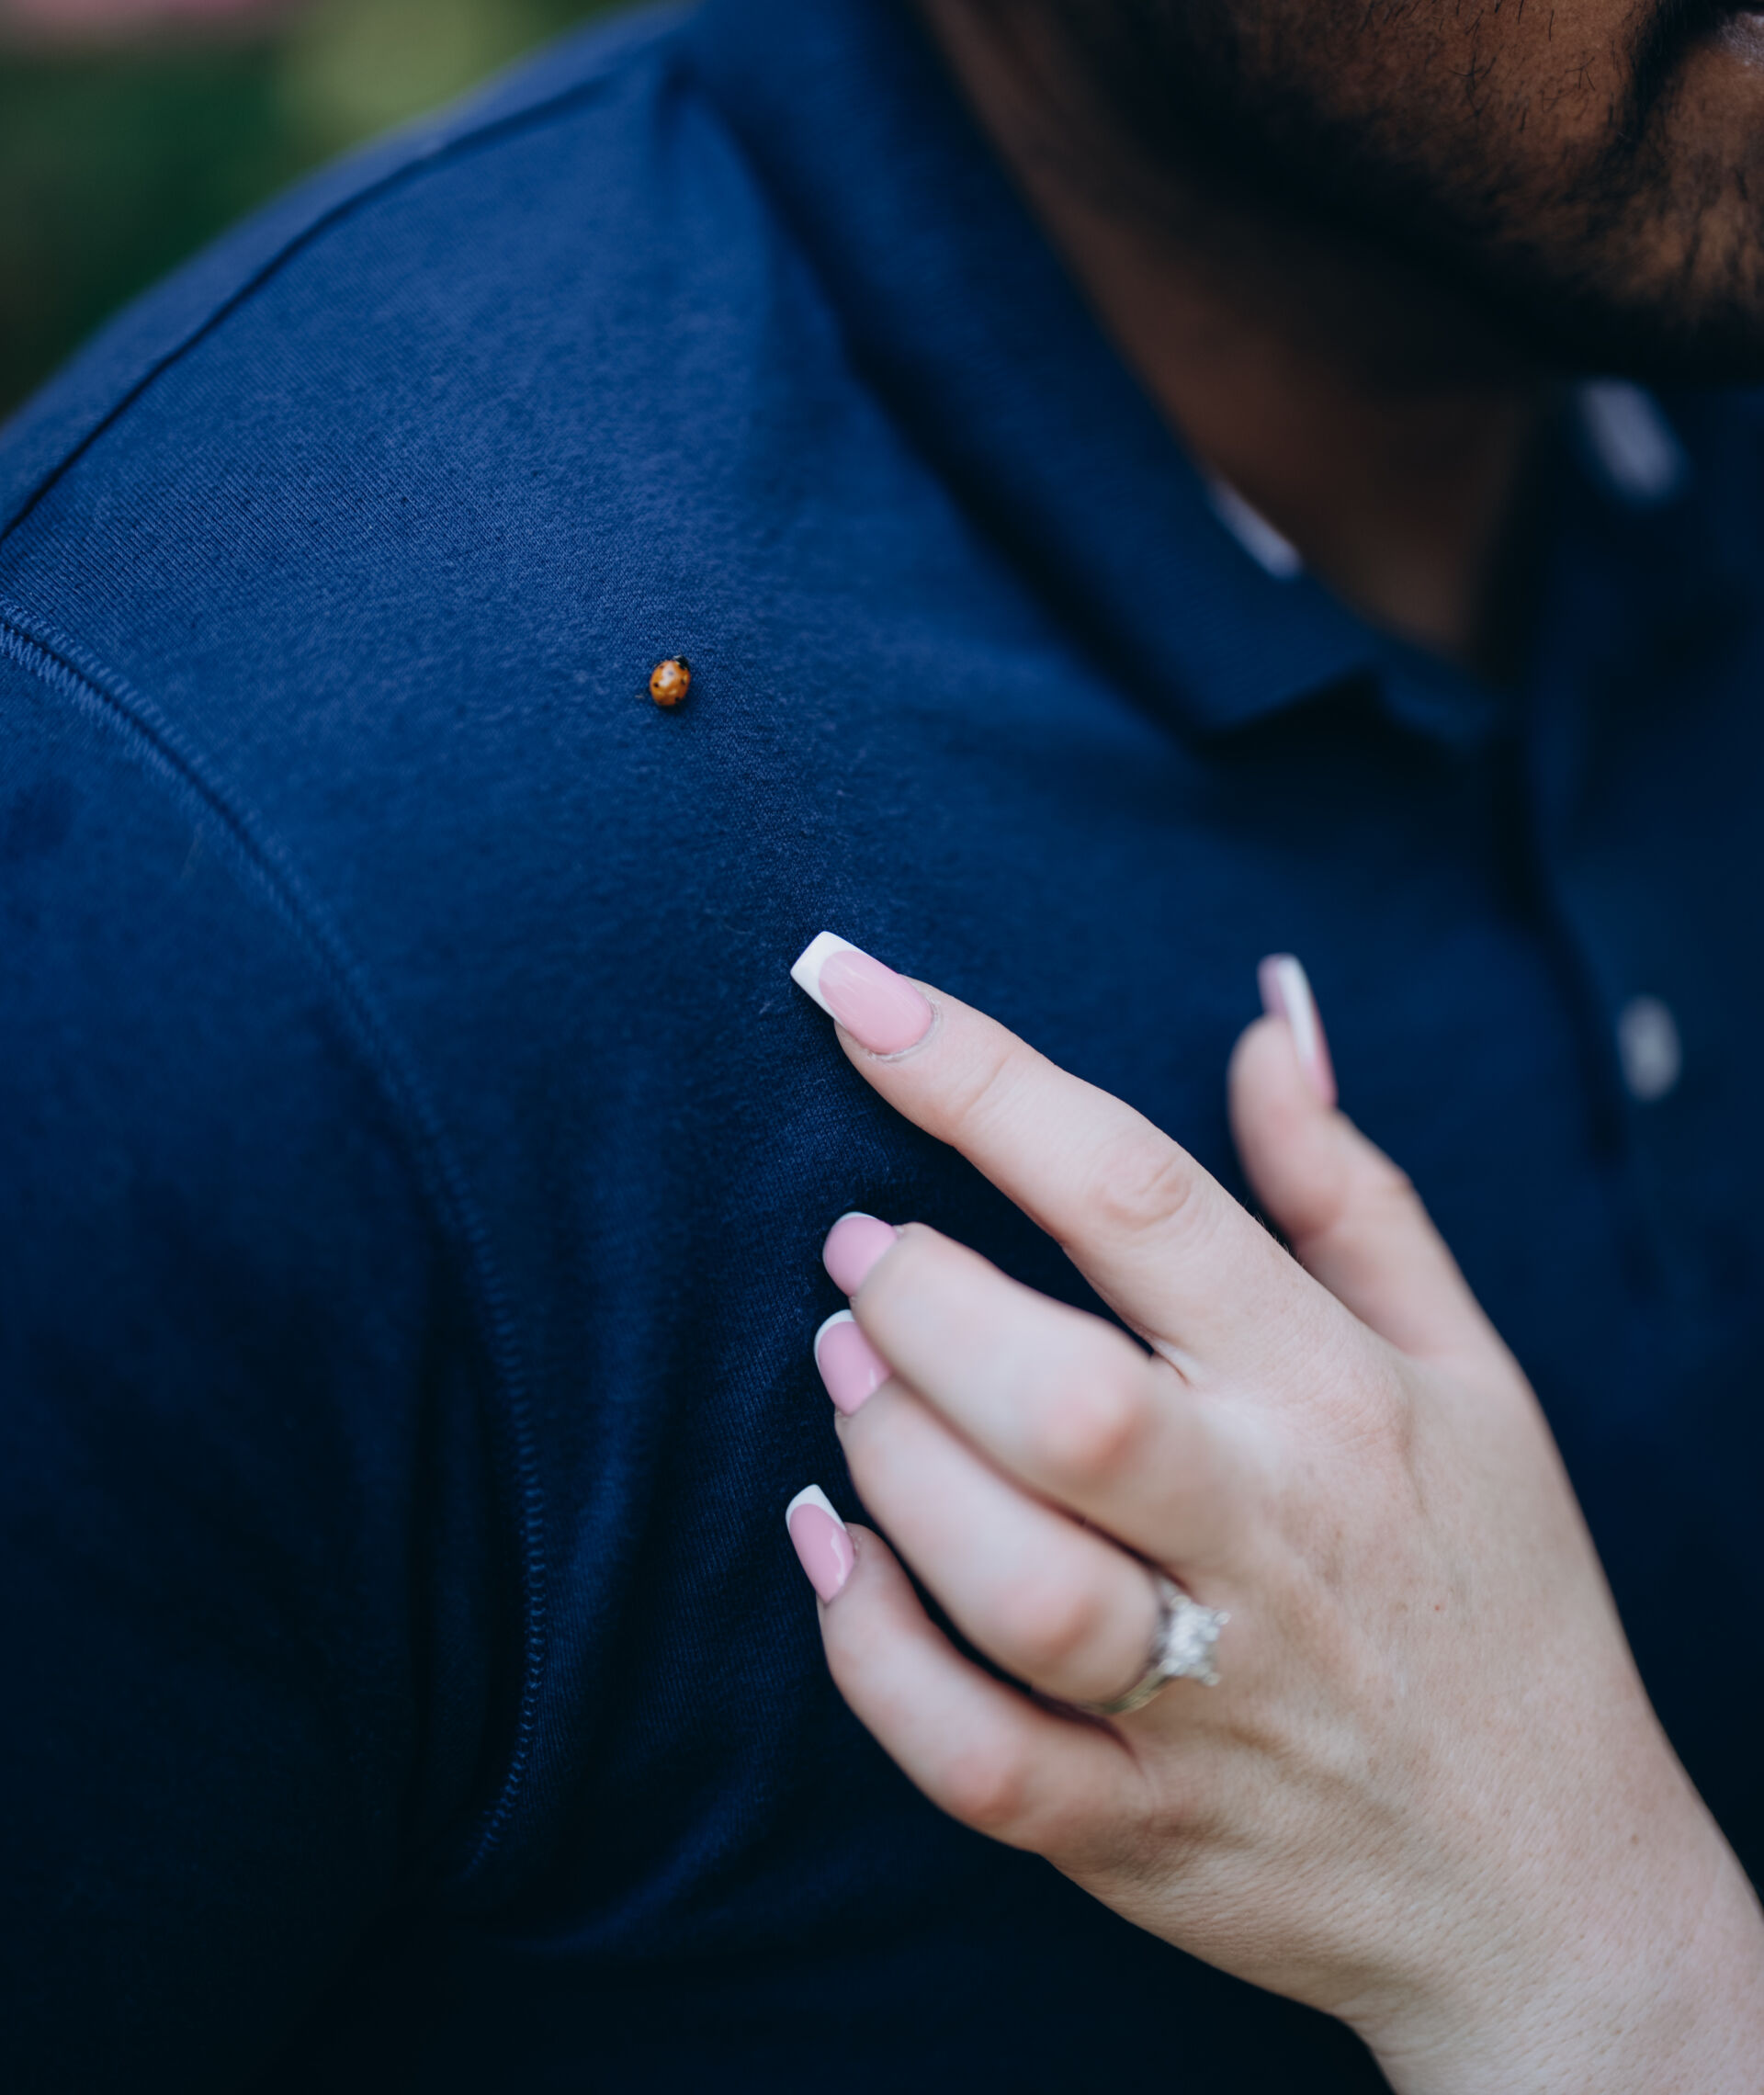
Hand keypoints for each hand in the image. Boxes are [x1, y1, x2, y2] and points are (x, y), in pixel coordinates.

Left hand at [784, 939, 1763, 2093]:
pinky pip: (974, 1756)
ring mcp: (1205, 1695)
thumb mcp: (1469, 1371)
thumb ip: (1349, 1195)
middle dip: (921, 1300)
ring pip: (1010, 1576)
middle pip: (1063, 1397)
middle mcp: (1266, 1532)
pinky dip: (873, 1656)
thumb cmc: (1496, 1593)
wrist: (1552, 1885)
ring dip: (892, 1459)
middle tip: (855, 1249)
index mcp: (1334, 1394)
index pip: (1139, 1194)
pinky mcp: (1138, 1832)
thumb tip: (1264, 1025)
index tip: (852, 990)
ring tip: (845, 1375)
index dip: (979, 1077)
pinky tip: (833, 1557)